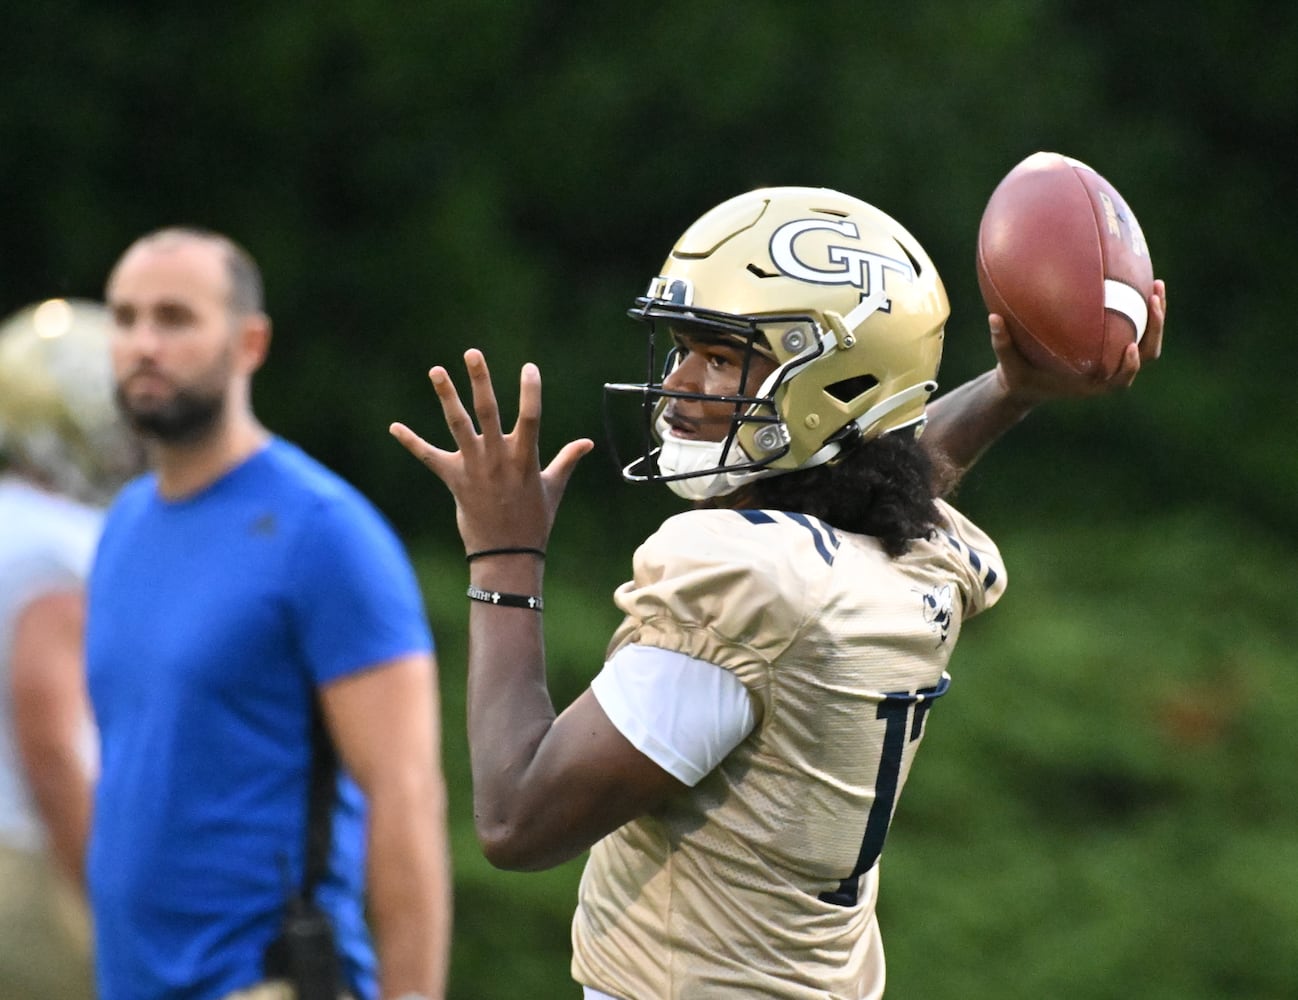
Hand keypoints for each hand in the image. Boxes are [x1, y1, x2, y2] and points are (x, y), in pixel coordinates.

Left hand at [389, 349, 593, 553]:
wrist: (507, 555)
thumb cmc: (535, 521)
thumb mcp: (554, 488)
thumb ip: (567, 460)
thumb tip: (588, 443)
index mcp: (526, 458)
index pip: (531, 417)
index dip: (531, 391)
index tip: (529, 367)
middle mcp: (498, 458)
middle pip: (488, 412)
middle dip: (480, 381)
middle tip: (472, 353)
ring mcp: (474, 468)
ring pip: (458, 425)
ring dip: (446, 396)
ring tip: (436, 370)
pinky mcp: (454, 480)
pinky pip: (429, 457)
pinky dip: (411, 442)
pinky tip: (394, 428)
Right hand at [992, 278, 1166, 406]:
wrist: (1027, 384)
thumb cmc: (1020, 377)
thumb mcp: (1007, 365)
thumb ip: (1002, 344)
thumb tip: (992, 318)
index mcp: (1091, 384)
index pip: (1119, 379)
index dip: (1129, 365)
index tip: (1131, 346)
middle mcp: (1109, 373)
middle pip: (1146, 355)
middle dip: (1155, 329)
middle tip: (1153, 302)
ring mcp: (1114, 359)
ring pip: (1147, 340)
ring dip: (1156, 316)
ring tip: (1156, 285)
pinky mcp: (1112, 345)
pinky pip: (1133, 325)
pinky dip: (1138, 306)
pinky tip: (1136, 279)